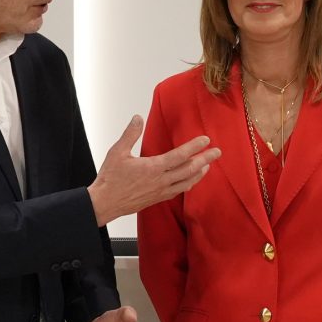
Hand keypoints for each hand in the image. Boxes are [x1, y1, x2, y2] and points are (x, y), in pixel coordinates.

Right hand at [87, 116, 217, 222]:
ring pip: (186, 182)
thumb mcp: (117, 152)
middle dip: (205, 159)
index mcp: (153, 168)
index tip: (205, 140)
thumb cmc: (110, 179)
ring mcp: (160, 191)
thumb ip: (130, 134)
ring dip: (199, 173)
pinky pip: (178, 191)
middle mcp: (160, 180)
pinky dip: (189, 184)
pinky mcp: (157, 198)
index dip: (194, 147)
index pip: (179, 155)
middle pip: (189, 169)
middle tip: (217, 152)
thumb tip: (138, 118)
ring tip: (208, 166)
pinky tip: (191, 181)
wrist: (104, 203)